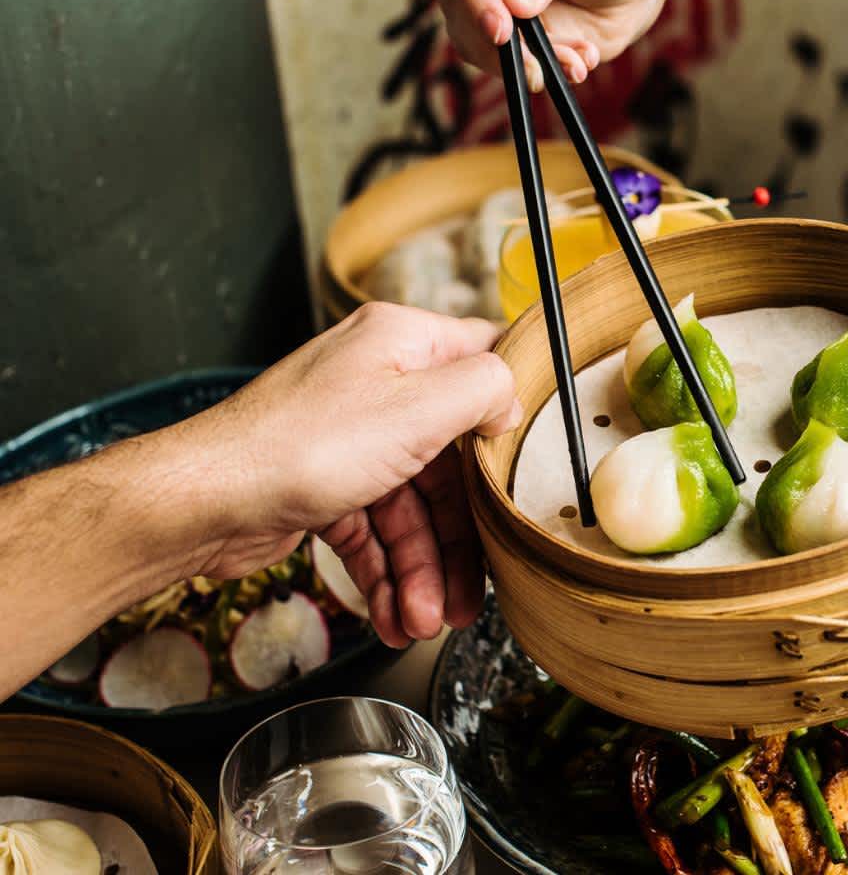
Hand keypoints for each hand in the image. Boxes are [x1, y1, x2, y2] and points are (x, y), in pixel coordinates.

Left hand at [181, 303, 519, 647]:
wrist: (203, 503)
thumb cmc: (298, 445)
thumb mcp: (417, 407)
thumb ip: (483, 388)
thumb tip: (508, 397)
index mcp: (401, 345)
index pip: (479, 362)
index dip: (506, 409)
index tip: (525, 458)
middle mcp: (376, 385)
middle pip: (447, 461)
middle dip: (459, 535)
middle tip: (471, 591)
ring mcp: (350, 436)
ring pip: (410, 505)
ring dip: (421, 569)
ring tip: (424, 621)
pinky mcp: (326, 483)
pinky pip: (372, 528)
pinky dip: (385, 572)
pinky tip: (394, 614)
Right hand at [426, 0, 674, 90]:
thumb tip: (514, 1)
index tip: (501, 28)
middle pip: (457, 6)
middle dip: (495, 42)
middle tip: (536, 65)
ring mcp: (480, 5)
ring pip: (475, 45)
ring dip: (524, 62)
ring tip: (575, 58)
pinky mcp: (499, 41)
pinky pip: (504, 66)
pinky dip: (541, 71)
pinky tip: (577, 61)